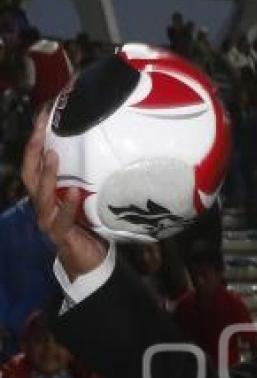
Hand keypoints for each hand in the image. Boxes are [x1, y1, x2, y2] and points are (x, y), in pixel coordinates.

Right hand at [21, 109, 108, 278]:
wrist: (90, 262)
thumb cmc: (90, 226)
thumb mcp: (88, 196)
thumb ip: (88, 177)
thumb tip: (105, 146)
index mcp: (47, 193)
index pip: (35, 162)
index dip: (36, 140)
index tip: (43, 115)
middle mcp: (43, 204)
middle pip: (30, 174)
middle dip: (34, 150)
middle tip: (41, 128)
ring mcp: (48, 221)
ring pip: (41, 195)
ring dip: (47, 174)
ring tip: (53, 154)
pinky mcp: (60, 236)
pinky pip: (61, 219)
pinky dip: (67, 206)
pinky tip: (73, 193)